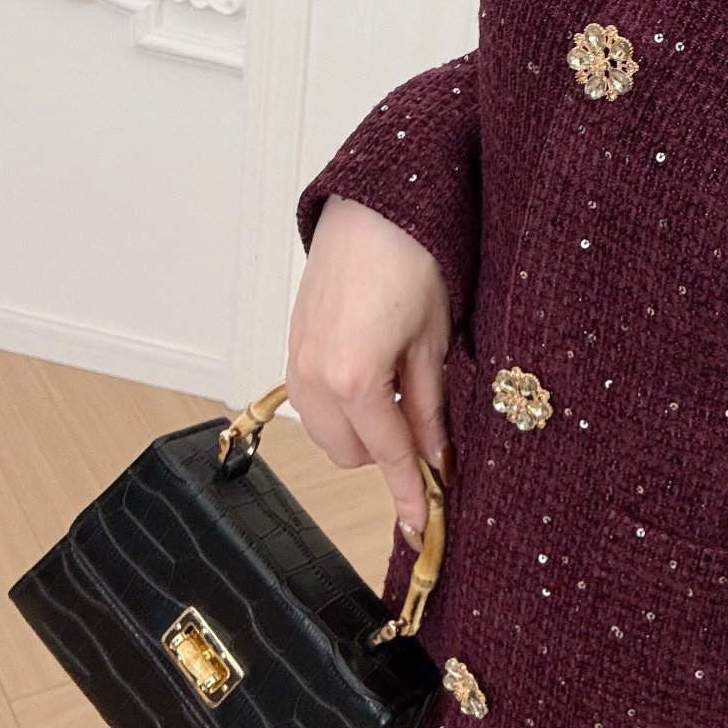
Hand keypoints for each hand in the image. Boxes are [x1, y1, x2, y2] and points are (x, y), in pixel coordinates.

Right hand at [286, 194, 454, 548]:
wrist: (376, 204)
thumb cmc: (413, 257)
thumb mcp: (434, 340)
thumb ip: (429, 407)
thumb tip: (434, 458)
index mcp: (354, 379)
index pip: (388, 455)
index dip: (411, 492)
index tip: (424, 523)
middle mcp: (314, 377)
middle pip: (351, 454)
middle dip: (388, 453)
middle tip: (427, 431)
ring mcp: (296, 359)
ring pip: (327, 431)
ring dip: (363, 429)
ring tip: (401, 393)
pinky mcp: (292, 343)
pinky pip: (312, 400)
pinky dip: (342, 403)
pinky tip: (374, 374)